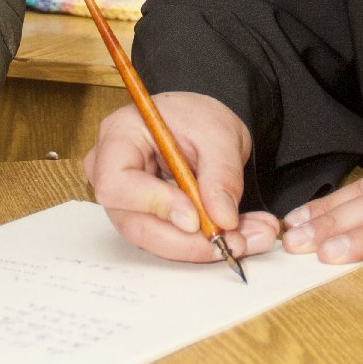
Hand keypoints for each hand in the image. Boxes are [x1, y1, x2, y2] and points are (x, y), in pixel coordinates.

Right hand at [83, 92, 279, 263]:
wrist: (198, 126)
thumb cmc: (196, 117)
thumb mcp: (218, 132)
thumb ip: (221, 172)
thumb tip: (223, 217)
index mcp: (117, 137)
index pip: (117, 183)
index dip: (153, 204)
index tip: (194, 217)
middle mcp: (110, 174)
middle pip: (136, 224)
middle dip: (189, 241)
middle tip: (236, 241)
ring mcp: (125, 202)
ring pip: (157, 241)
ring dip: (205, 246)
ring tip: (252, 236)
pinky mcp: (146, 220)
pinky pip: (171, 241)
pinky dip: (207, 243)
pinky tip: (241, 236)